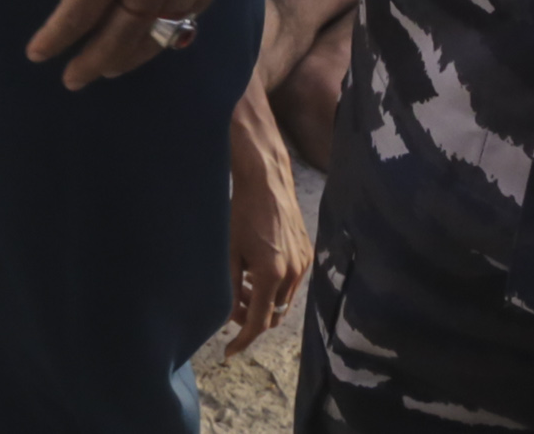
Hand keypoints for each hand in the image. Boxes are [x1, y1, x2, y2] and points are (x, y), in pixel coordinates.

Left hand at [24, 0, 251, 89]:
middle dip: (90, 63)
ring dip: (127, 60)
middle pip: (115, 40)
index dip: (55, 37)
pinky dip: (166, 41)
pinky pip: (184, 26)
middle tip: (72, 80)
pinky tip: (159, 44)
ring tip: (109, 71)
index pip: (78, 13)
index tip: (37, 54)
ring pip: (152, 41)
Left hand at [227, 98, 308, 355]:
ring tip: (240, 286)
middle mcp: (292, 273)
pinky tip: (256, 271)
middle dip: (252, 319)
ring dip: (262, 302)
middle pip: (272, 316)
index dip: (242, 340)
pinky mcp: (307, 254)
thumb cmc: (241, 212)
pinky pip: (291, 284)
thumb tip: (227, 317)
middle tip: (231, 310)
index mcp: (270, 274)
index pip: (258, 321)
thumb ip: (227, 287)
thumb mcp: (228, 252)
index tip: (229, 352)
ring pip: (282, 301)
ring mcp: (303, 264)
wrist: (266, 181)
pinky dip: (274, 287)